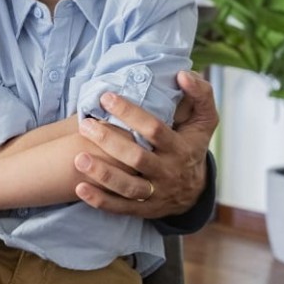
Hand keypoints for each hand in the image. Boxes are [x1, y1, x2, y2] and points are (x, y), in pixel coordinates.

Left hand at [74, 70, 217, 217]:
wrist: (196, 191)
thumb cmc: (192, 145)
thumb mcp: (205, 120)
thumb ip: (199, 93)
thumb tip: (183, 74)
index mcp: (179, 148)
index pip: (154, 129)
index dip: (131, 113)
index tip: (106, 97)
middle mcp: (167, 172)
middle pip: (137, 158)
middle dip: (110, 141)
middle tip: (85, 125)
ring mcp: (155, 193)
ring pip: (127, 187)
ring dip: (102, 174)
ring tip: (78, 158)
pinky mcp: (143, 209)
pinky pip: (120, 207)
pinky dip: (100, 200)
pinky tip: (80, 188)